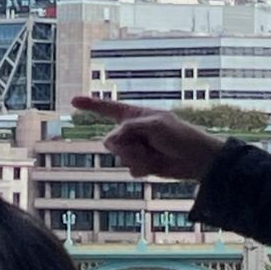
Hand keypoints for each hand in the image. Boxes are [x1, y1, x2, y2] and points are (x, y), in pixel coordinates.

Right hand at [71, 96, 224, 180]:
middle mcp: (133, 130)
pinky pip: (130, 168)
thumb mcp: (153, 126)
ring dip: (137, 158)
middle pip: (112, 140)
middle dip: (126, 145)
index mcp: (136, 115)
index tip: (73, 101)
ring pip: (120, 156)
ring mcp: (137, 147)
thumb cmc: (179, 136)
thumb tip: (109, 142)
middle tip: (147, 144)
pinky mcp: (143, 163)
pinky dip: (141, 168)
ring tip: (155, 155)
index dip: (90, 105)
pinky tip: (155, 166)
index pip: (108, 108)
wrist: (197, 160)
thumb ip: (128, 130)